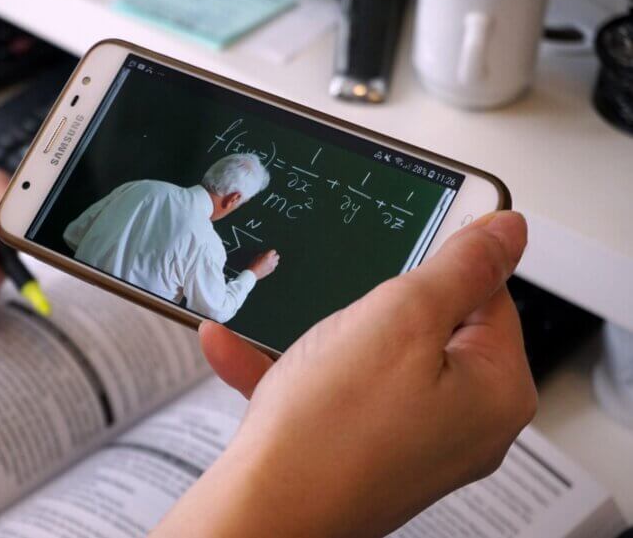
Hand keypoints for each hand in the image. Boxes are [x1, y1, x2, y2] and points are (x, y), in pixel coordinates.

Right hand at [157, 212, 534, 537]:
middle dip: (368, 310)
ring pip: (368, 361)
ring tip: (286, 340)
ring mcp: (408, 442)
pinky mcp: (361, 453)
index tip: (402, 256)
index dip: (441, 268)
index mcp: (494, 390)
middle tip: (341, 315)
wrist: (262, 514)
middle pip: (427, 328)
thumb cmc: (331, 430)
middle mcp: (461, 423)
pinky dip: (290, 373)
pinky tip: (231, 349)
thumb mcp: (401, 317)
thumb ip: (460, 267)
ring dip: (315, 339)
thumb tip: (508, 230)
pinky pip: (330, 395)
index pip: (489, 297)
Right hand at [247, 249, 279, 279]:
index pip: (274, 251)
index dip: (271, 252)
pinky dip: (272, 266)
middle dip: (274, 256)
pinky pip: (274, 267)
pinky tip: (267, 266)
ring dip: (274, 261)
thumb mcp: (257, 257)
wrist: (253, 274)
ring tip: (269, 262)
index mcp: (268, 255)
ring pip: (277, 262)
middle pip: (278, 256)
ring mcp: (272, 266)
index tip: (268, 253)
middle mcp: (271, 260)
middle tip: (270, 257)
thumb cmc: (253, 265)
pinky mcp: (271, 270)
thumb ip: (263, 255)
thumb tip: (266, 254)